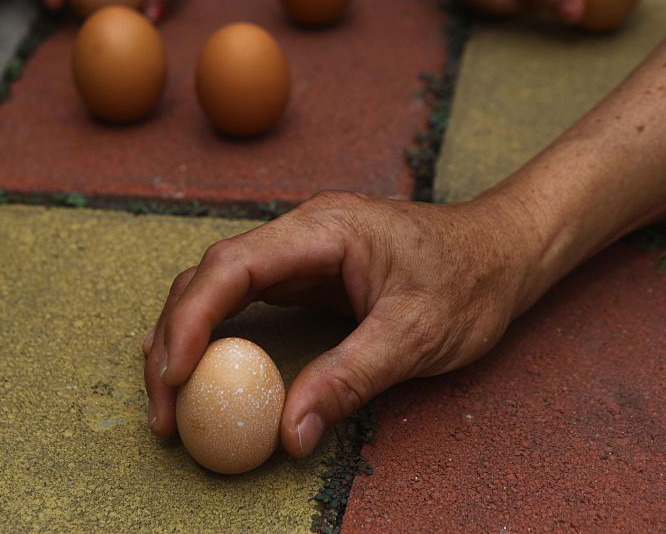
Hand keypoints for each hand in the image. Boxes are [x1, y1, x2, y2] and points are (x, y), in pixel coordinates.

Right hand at [141, 191, 544, 457]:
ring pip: (217, 288)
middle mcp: (300, 233)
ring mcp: (298, 252)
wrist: (501, 251)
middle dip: (173, 338)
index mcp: (323, 230)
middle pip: (209, 277)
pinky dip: (212, 335)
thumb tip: (289, 435)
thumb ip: (350, 379)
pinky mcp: (304, 275)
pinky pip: (242, 302)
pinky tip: (195, 366)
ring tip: (168, 399)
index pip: (233, 266)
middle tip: (164, 409)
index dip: (191, 318)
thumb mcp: (416, 335)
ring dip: (183, 339)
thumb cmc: (469, 282)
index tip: (174, 374)